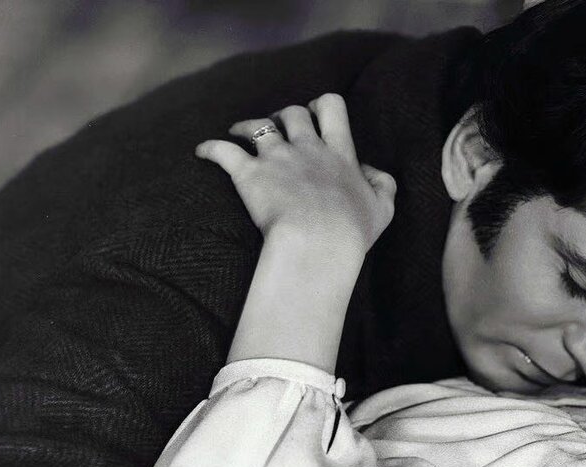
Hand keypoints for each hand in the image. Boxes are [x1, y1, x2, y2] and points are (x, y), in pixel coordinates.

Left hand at [196, 93, 396, 255]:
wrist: (318, 242)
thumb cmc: (352, 231)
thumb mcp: (383, 209)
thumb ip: (384, 185)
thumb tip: (374, 171)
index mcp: (339, 153)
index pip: (332, 108)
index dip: (321, 106)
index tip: (316, 114)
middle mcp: (306, 148)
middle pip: (293, 112)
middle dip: (284, 115)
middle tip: (278, 125)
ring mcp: (275, 158)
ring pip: (256, 126)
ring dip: (246, 125)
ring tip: (239, 131)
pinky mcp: (248, 174)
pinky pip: (222, 151)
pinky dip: (210, 148)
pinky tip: (201, 151)